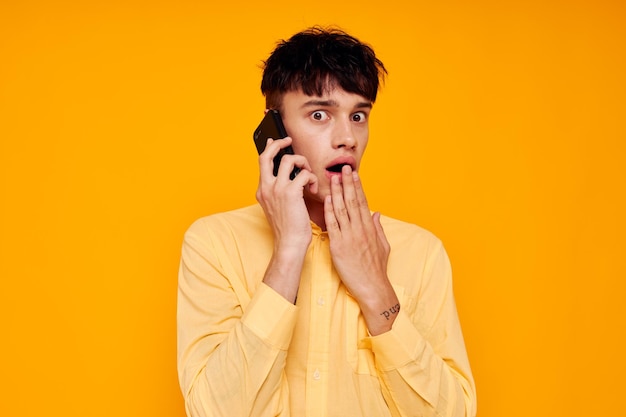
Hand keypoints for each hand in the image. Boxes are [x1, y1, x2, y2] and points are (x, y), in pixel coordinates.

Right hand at [256, 137, 318, 301]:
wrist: (289, 244)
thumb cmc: (288, 229)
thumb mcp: (279, 207)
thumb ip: (280, 192)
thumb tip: (291, 179)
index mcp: (262, 191)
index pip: (262, 163)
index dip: (269, 149)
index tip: (275, 142)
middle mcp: (266, 187)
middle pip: (268, 155)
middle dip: (279, 144)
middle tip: (289, 141)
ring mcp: (277, 189)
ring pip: (288, 160)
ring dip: (302, 163)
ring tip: (309, 175)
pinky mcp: (290, 192)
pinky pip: (304, 174)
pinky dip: (312, 178)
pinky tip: (314, 190)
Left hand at [324, 165, 398, 334]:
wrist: (372, 287)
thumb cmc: (376, 269)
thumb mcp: (383, 246)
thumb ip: (378, 228)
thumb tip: (377, 213)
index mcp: (369, 228)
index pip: (363, 202)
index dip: (357, 186)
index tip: (354, 174)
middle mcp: (360, 229)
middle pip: (353, 201)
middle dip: (347, 183)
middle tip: (343, 167)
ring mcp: (350, 236)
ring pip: (342, 209)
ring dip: (337, 192)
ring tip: (333, 177)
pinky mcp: (339, 246)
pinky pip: (333, 225)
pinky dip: (330, 211)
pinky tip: (327, 199)